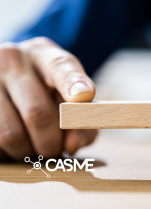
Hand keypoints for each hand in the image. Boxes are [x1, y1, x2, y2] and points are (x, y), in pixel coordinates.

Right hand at [0, 37, 97, 160]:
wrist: (8, 77)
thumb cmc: (47, 91)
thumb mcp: (69, 97)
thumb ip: (82, 121)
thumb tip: (72, 144)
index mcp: (45, 55)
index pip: (60, 67)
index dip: (73, 83)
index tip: (84, 95)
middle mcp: (14, 60)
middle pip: (38, 113)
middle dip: (51, 143)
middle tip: (54, 151)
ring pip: (11, 133)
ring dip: (27, 152)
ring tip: (33, 150)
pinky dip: (6, 153)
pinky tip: (11, 146)